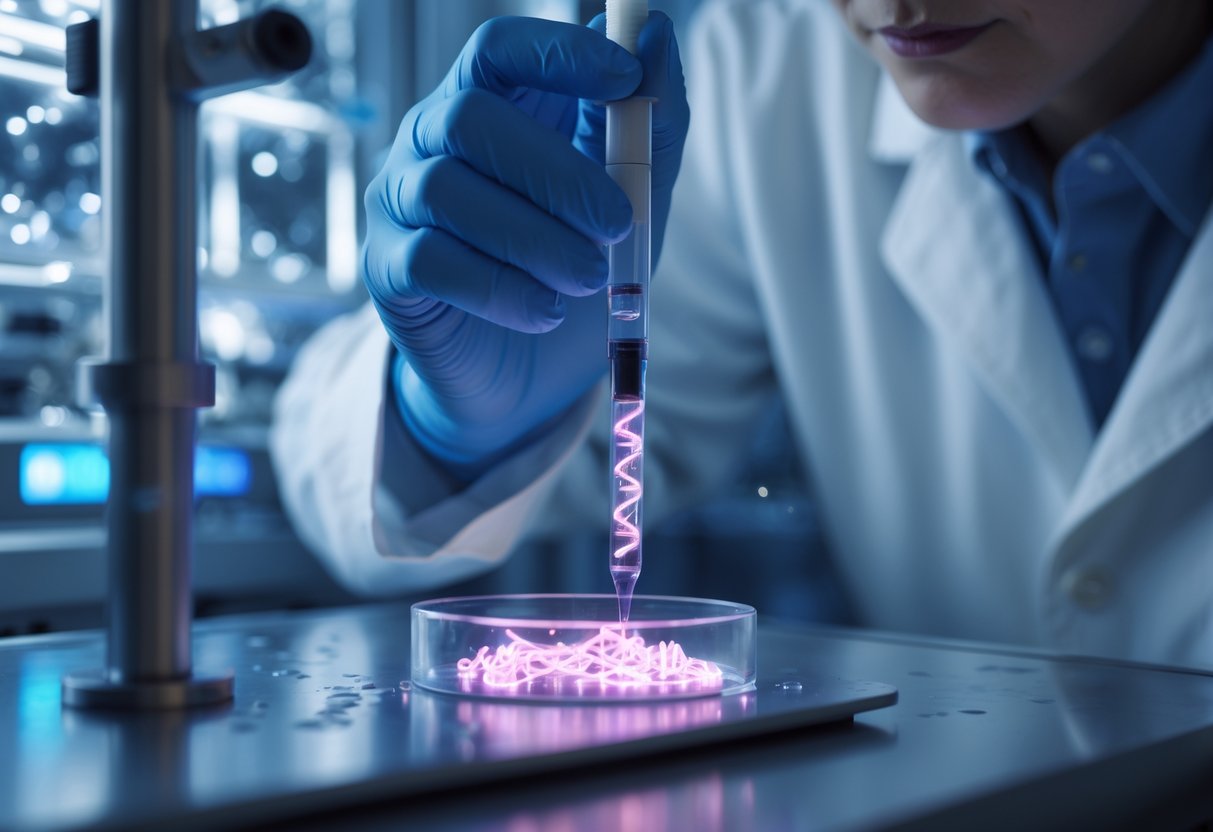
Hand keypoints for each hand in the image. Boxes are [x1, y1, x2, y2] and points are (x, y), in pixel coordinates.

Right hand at [363, 13, 687, 475]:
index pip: (500, 47)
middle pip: (472, 116)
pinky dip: (500, 288)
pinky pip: (430, 260)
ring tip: (588, 278)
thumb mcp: (631, 201)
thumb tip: (659, 32)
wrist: (525, 377)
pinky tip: (544, 311)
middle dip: (557, 171)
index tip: (625, 78)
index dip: (559, 52)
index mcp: (491, 106)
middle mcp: (430, 141)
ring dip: (535, 238)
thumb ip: (649, 126)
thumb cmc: (572, 271)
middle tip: (617, 224)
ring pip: (448, 191)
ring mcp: (399, 202)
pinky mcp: (387, 269)